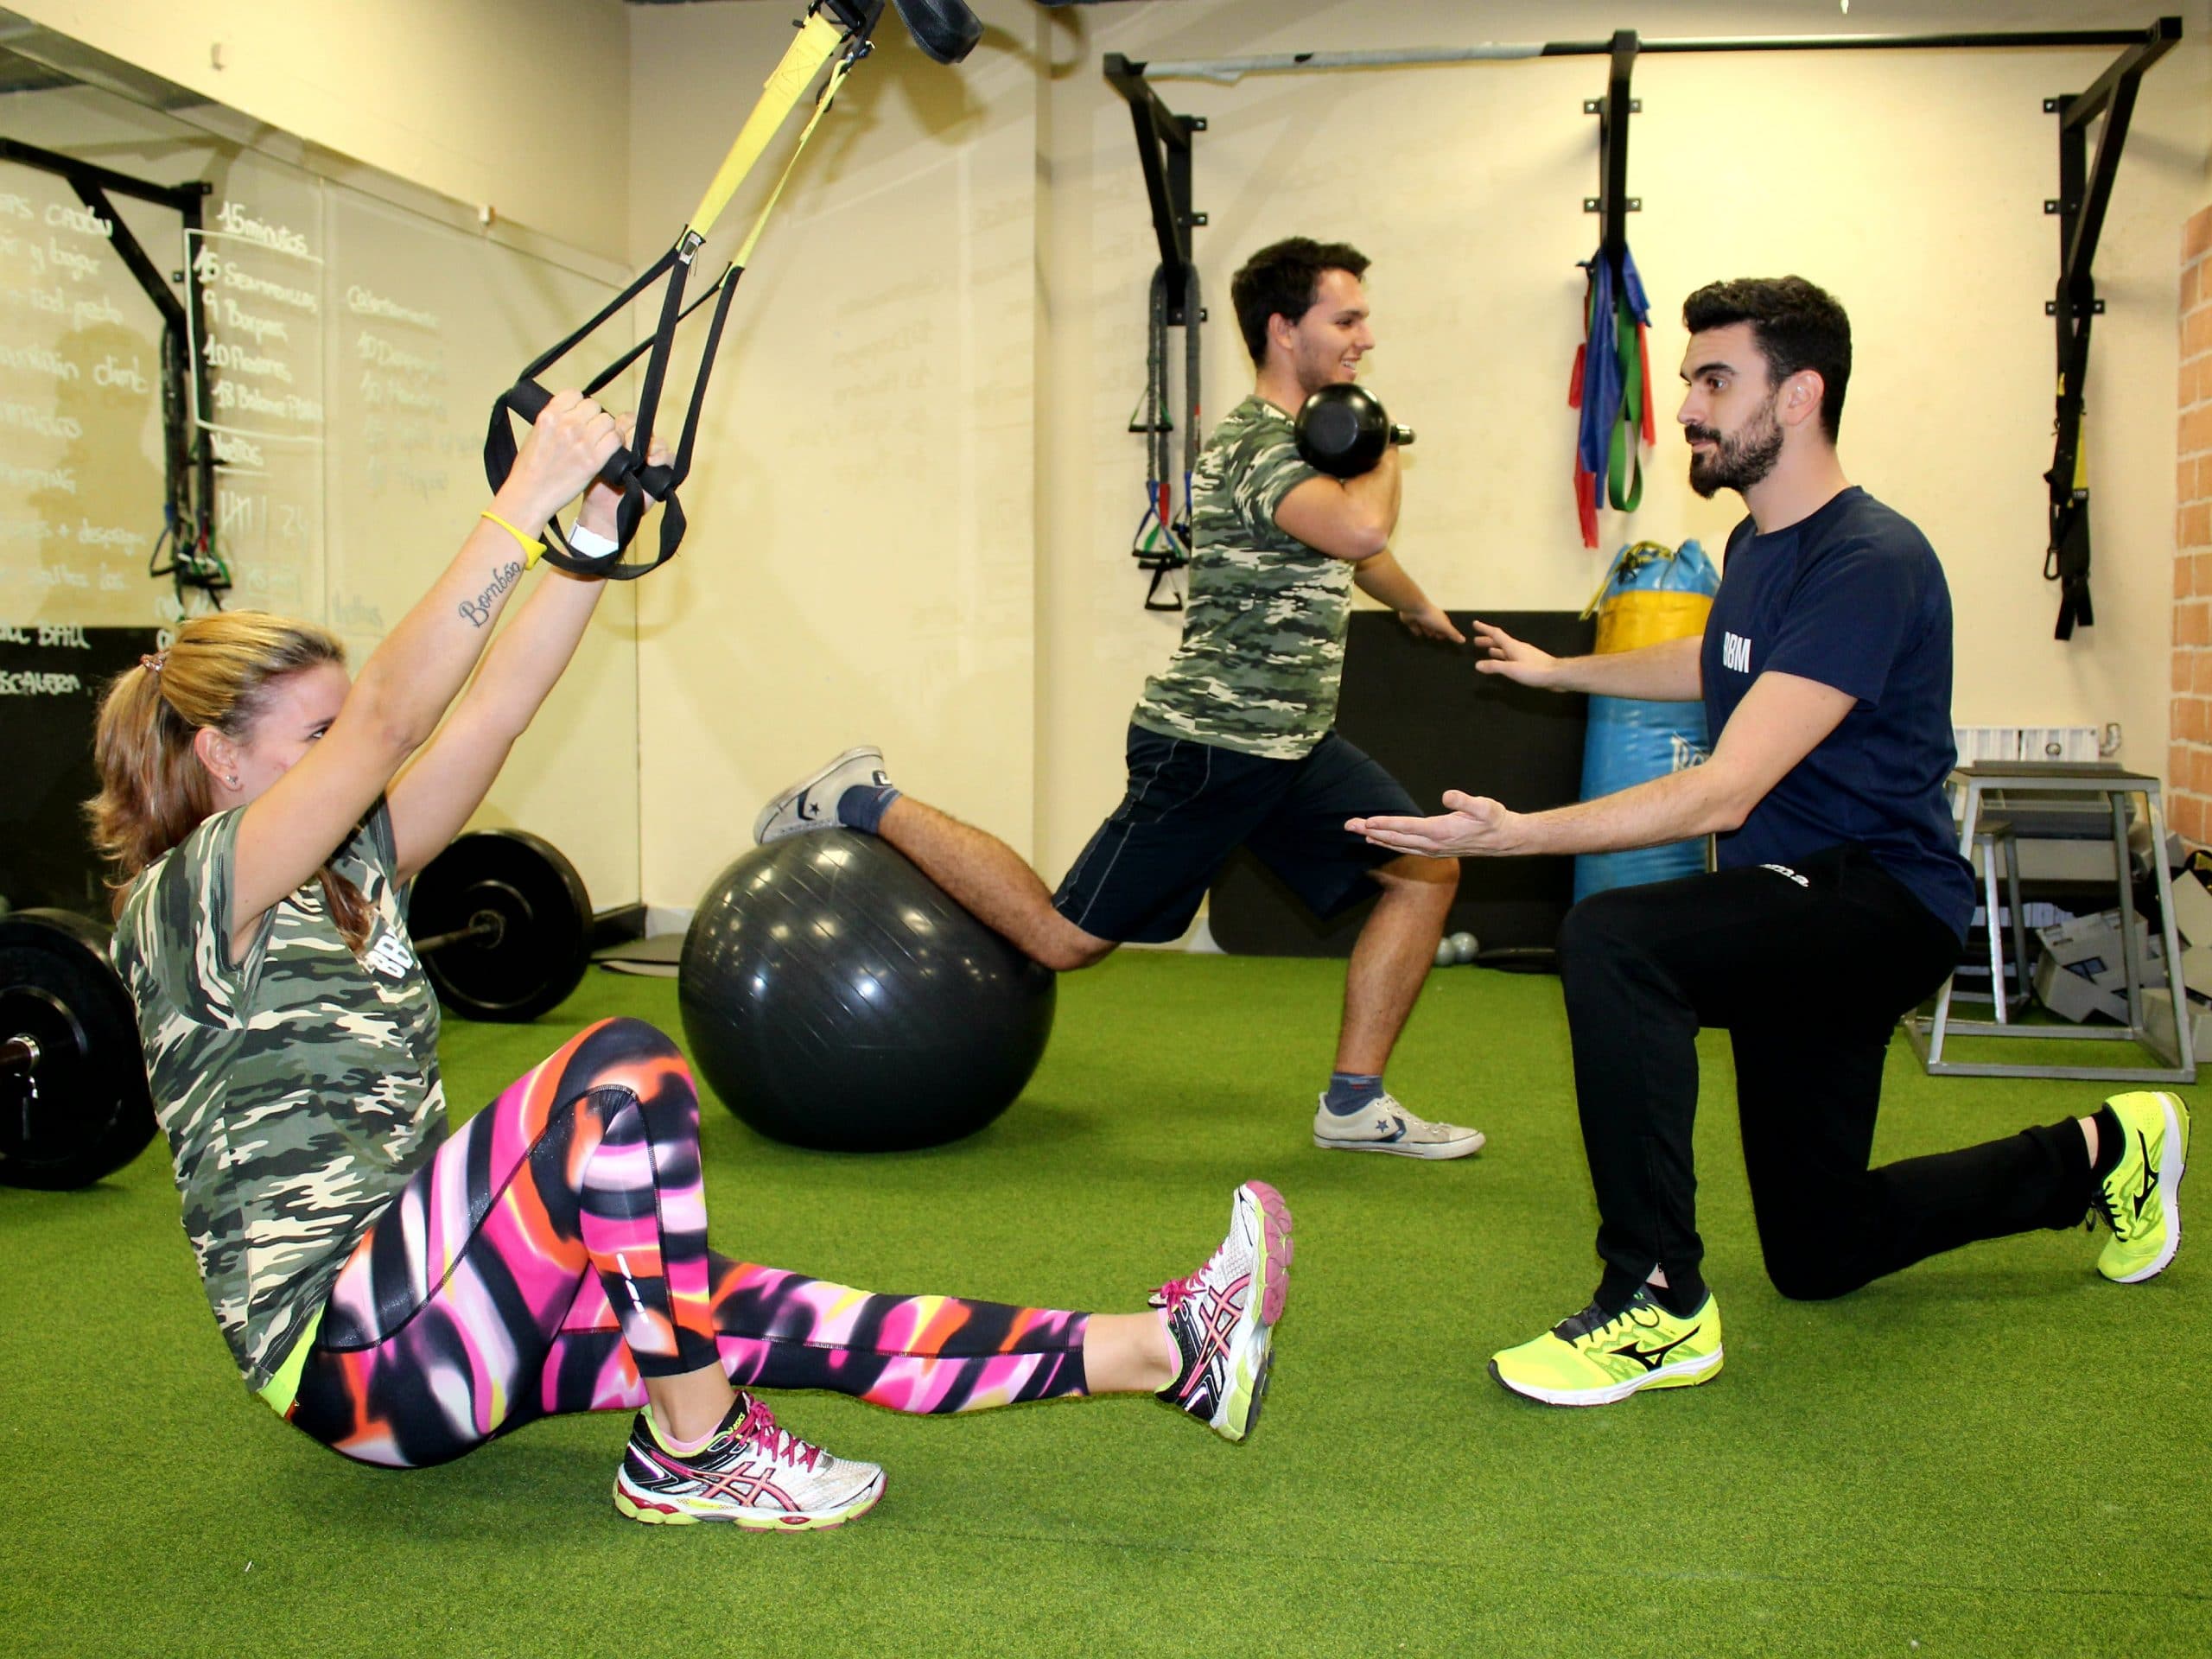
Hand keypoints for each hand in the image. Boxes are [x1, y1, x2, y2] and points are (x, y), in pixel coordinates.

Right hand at [501, 390, 621, 525]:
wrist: (529, 495)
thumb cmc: (529, 469)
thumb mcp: (535, 433)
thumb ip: (554, 419)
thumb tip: (572, 412)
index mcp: (549, 416)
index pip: (575, 394)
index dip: (579, 404)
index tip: (578, 414)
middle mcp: (566, 425)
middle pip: (594, 406)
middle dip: (593, 417)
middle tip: (589, 430)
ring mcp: (582, 442)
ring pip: (608, 421)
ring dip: (606, 429)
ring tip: (599, 440)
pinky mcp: (594, 460)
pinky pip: (616, 440)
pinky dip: (615, 442)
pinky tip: (609, 448)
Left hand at [576, 415, 671, 538]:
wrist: (603, 512)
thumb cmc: (596, 487)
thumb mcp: (594, 460)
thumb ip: (601, 442)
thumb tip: (606, 427)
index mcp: (620, 440)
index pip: (628, 420)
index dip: (624, 424)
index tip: (615, 433)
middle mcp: (637, 448)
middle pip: (644, 429)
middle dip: (637, 436)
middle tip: (627, 447)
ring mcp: (651, 460)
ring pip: (659, 442)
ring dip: (652, 446)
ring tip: (643, 457)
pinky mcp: (662, 473)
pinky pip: (671, 459)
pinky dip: (665, 457)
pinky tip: (653, 462)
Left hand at [1347, 790, 1525, 857]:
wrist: (1504, 839)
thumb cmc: (1494, 819)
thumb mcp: (1484, 806)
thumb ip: (1465, 801)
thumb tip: (1448, 795)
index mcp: (1441, 831)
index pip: (1407, 827)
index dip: (1385, 823)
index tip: (1367, 821)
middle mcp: (1433, 844)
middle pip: (1396, 838)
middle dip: (1371, 831)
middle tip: (1349, 825)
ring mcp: (1433, 850)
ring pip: (1399, 845)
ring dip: (1377, 838)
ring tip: (1359, 833)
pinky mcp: (1435, 851)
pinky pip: (1407, 848)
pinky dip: (1390, 844)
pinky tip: (1380, 841)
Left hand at [1398, 604, 1465, 644]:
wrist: (1414, 608)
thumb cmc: (1431, 617)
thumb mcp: (1444, 626)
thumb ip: (1453, 634)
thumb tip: (1464, 640)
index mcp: (1440, 618)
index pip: (1445, 626)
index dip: (1445, 632)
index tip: (1443, 638)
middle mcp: (1432, 618)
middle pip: (1435, 627)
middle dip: (1436, 632)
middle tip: (1435, 637)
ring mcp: (1421, 619)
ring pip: (1425, 627)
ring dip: (1426, 631)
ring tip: (1427, 635)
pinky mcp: (1412, 620)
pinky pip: (1415, 627)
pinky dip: (1416, 630)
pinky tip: (1417, 634)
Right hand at [1469, 619, 1559, 686]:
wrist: (1557, 674)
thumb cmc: (1534, 670)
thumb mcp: (1512, 669)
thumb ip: (1494, 666)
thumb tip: (1477, 664)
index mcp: (1512, 646)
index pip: (1496, 634)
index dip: (1485, 628)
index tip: (1475, 623)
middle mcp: (1518, 647)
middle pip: (1500, 641)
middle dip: (1488, 640)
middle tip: (1476, 642)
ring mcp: (1524, 654)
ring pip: (1507, 649)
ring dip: (1496, 648)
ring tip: (1488, 650)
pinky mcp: (1530, 662)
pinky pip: (1512, 656)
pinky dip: (1504, 657)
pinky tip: (1505, 662)